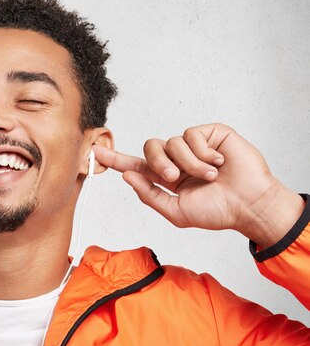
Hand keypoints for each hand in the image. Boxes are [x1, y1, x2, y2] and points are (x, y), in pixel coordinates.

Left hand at [95, 123, 303, 245]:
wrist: (248, 205)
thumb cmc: (217, 211)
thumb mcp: (176, 211)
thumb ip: (149, 195)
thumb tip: (127, 177)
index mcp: (166, 178)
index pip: (136, 166)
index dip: (116, 160)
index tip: (95, 154)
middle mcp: (177, 159)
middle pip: (150, 148)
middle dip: (158, 164)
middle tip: (175, 178)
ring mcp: (194, 146)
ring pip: (171, 143)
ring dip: (189, 163)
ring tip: (209, 176)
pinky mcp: (210, 134)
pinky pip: (191, 135)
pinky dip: (202, 152)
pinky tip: (218, 163)